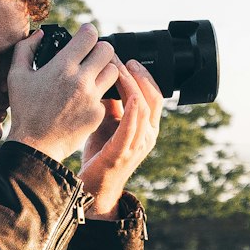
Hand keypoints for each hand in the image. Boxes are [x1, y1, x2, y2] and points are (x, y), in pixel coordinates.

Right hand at [7, 25, 120, 163]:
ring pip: (113, 72)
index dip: (87, 32)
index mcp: (63, 66)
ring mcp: (92, 98)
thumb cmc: (24, 110)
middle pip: (107, 50)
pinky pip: (105, 96)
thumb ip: (25, 48)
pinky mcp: (98, 113)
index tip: (84, 35)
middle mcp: (81, 80)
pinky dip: (97, 95)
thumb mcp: (16, 76)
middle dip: (99, 49)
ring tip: (91, 76)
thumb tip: (39, 35)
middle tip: (90, 56)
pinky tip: (83, 100)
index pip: (90, 35)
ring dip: (103, 70)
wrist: (35, 145)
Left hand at [79, 59, 162, 218]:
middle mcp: (147, 135)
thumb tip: (106, 78)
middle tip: (126, 60)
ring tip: (121, 70)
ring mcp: (137, 145)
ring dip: (132, 86)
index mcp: (146, 128)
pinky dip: (132, 110)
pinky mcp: (122, 153)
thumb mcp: (107, 123)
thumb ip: (111, 104)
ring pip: (144, 108)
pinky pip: (132, 128)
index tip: (130, 60)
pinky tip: (129, 96)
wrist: (94, 189)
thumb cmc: (101, 156)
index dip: (145, 75)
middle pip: (153, 98)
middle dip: (141, 75)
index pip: (154, 95)